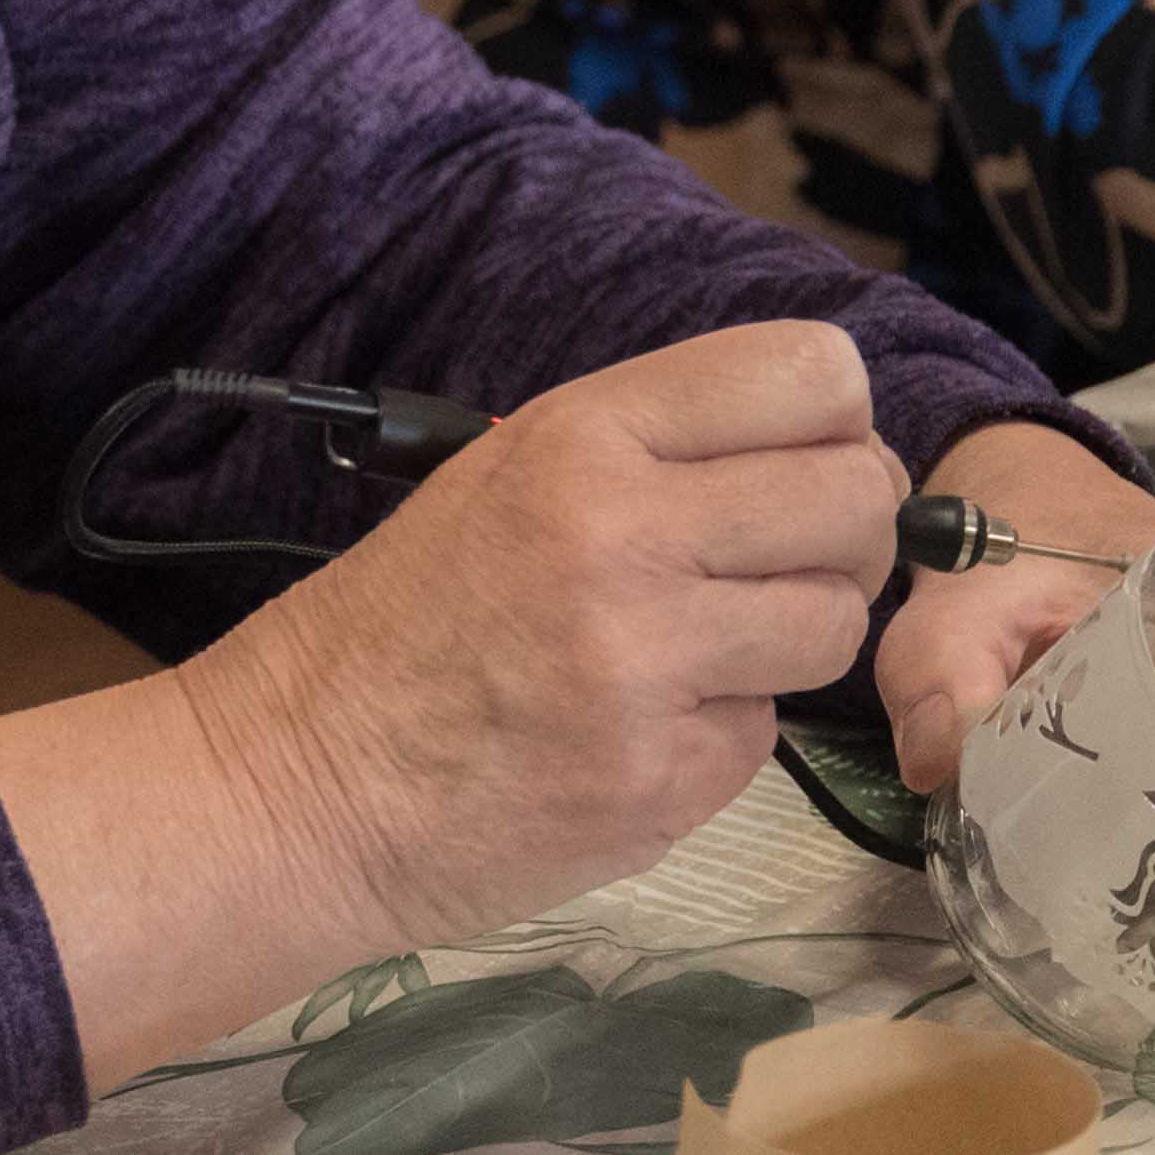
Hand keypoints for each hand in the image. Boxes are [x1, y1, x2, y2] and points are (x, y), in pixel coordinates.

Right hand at [176, 323, 901, 953]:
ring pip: (834, 621)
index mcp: (581, 438)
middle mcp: (623, 535)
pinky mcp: (661, 781)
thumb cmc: (402, 625)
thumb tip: (820, 447)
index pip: (810, 372)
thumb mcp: (504, 475)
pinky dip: (722, 734)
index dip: (838, 422)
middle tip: (787, 564)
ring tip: (701, 652)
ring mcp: (646, 665)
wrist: (299, 782)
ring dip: (791, 640)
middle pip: (855, 496)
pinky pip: (768, 733)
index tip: (810, 462)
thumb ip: (653, 449)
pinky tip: (639, 731)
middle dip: (845, 534)